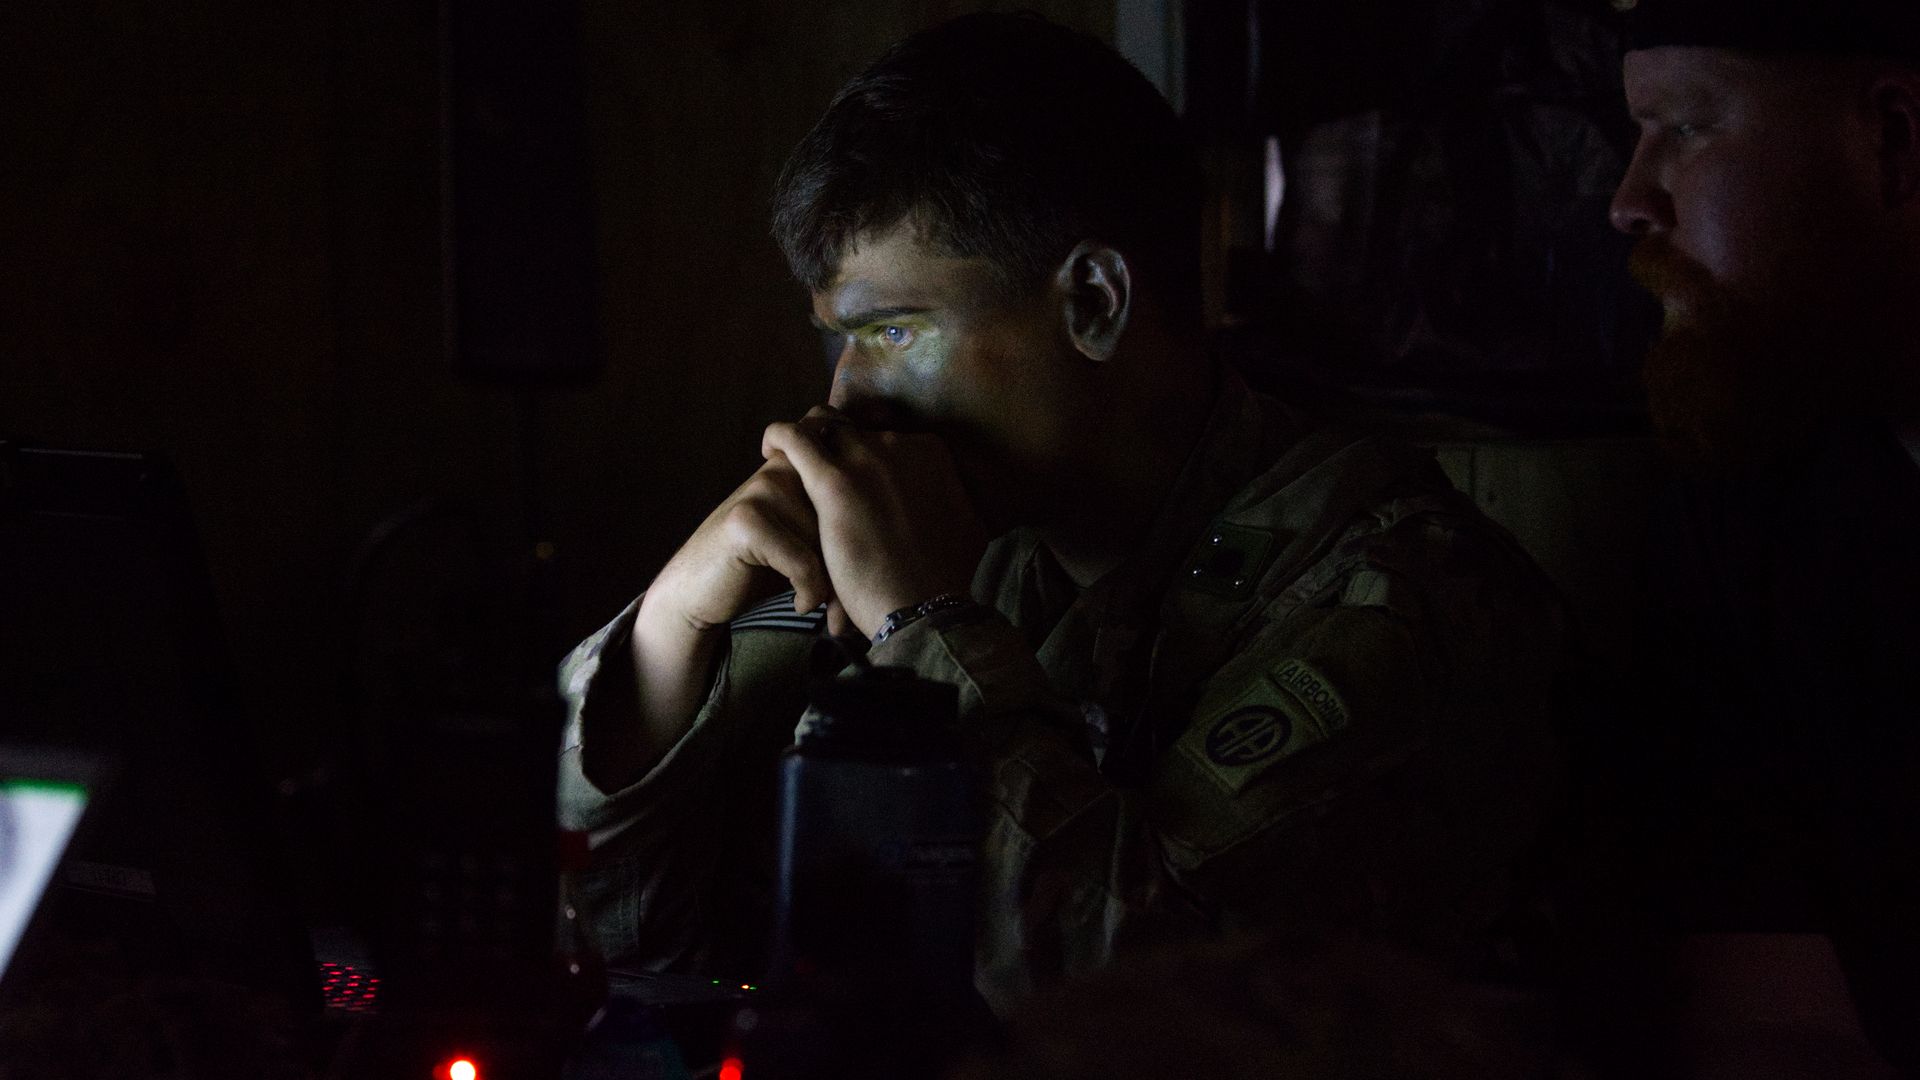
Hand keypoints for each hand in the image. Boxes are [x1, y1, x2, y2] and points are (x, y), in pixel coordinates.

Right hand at [609, 454, 834, 788]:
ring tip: (828, 608)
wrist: (700, 588)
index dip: (865, 525)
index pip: (852, 472)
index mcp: (803, 464)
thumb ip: (838, 513)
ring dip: (837, 585)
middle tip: (849, 605)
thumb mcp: (807, 532)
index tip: (862, 566)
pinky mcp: (747, 520)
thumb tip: (903, 520)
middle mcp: (785, 468)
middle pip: (848, 516)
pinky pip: (803, 560)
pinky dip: (809, 589)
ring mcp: (764, 489)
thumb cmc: (764, 563)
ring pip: (831, 541)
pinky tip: (802, 604)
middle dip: (856, 564)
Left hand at [761, 406, 987, 636]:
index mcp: (931, 452)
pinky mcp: (833, 481)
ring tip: (789, 457)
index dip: (872, 460)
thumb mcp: (969, 527)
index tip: (862, 483)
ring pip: (824, 430)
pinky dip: (780, 436)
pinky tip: (770, 447)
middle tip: (827, 482)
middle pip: (855, 436)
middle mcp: (899, 444)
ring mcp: (867, 459)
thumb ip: (955, 504)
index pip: (888, 440)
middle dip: (841, 456)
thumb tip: (960, 508)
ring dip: (809, 442)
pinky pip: (795, 439)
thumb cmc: (946, 578)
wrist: (923, 606)